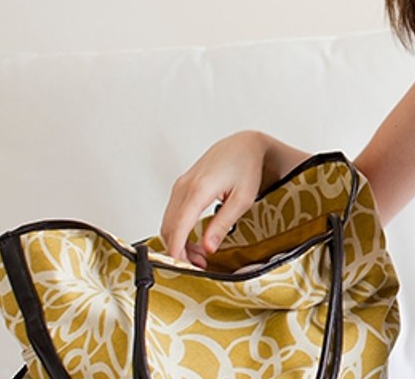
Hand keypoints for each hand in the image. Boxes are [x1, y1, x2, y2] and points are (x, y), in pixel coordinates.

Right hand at [160, 130, 269, 265]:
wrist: (243, 145)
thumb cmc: (246, 167)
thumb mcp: (243, 199)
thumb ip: (223, 223)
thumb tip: (208, 247)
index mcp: (198, 189)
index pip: (178, 227)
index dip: (177, 252)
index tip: (183, 269)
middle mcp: (184, 186)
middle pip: (169, 228)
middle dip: (179, 251)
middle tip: (200, 265)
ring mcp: (180, 186)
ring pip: (168, 222)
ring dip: (179, 242)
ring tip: (201, 255)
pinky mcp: (181, 187)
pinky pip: (172, 214)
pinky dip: (179, 231)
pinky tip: (195, 240)